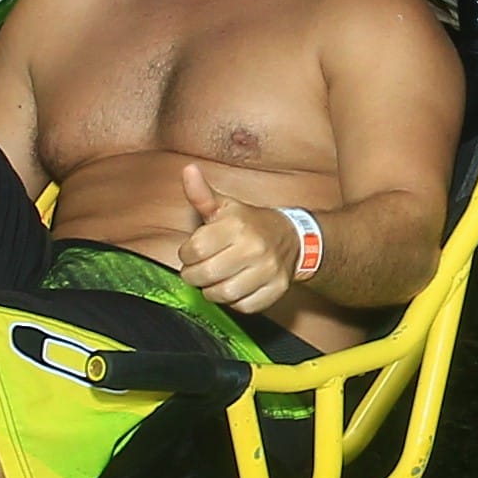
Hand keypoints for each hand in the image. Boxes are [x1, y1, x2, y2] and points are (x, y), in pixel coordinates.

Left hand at [173, 164, 296, 315]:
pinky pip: (244, 306)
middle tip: (196, 271)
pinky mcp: (276, 289)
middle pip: (206, 275)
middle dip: (194, 276)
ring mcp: (268, 270)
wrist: (290, 237)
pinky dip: (234, 302)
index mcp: (237, 225)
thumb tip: (188, 170)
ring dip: (211, 291)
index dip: (186, 255)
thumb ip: (201, 194)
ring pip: (223, 294)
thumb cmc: (249, 223)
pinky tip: (233, 287)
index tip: (191, 252)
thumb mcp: (225, 206)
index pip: (195, 250)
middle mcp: (254, 247)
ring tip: (213, 280)